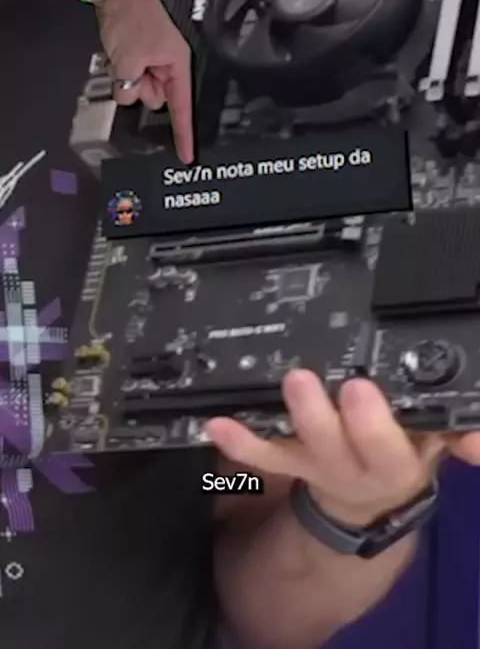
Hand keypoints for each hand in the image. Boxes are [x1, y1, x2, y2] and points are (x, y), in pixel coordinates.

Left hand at [95, 0, 193, 163]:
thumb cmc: (130, 19)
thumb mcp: (129, 59)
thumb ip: (129, 87)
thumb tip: (127, 97)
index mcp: (178, 64)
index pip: (183, 107)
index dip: (184, 133)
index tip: (187, 157)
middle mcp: (170, 65)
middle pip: (156, 99)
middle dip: (140, 89)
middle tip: (130, 66)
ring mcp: (154, 61)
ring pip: (140, 90)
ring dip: (128, 79)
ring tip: (122, 54)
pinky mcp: (139, 56)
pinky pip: (130, 77)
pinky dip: (121, 70)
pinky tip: (117, 52)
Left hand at [205, 371, 479, 525]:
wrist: (372, 497)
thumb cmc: (403, 451)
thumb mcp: (435, 443)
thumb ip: (456, 431)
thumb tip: (478, 443)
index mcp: (394, 462)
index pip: (387, 446)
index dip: (372, 423)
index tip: (359, 387)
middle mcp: (350, 467)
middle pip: (332, 445)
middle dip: (317, 416)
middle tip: (301, 380)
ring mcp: (313, 466)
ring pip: (291, 451)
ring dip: (270, 430)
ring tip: (246, 402)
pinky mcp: (287, 463)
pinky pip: (260, 456)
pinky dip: (237, 442)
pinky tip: (213, 423)